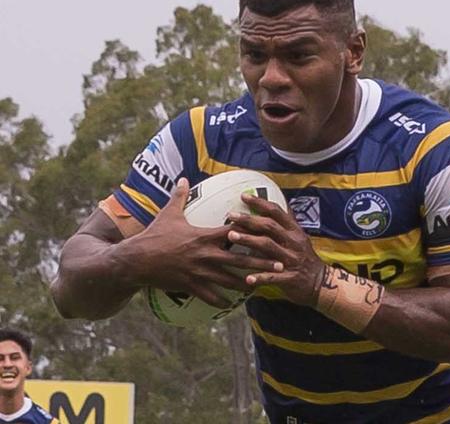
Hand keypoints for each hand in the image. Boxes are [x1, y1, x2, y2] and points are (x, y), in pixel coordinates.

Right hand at [122, 178, 282, 307]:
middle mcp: (206, 255)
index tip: (269, 233)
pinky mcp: (191, 286)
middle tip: (280, 265)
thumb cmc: (154, 235)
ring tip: (264, 286)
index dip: (252, 232)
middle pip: (240, 259)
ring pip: (229, 281)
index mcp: (204, 236)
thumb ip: (179, 196)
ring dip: (248, 284)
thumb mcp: (168, 213)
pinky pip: (210, 296)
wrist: (136, 260)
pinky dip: (222, 301)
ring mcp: (199, 272)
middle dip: (261, 263)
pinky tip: (232, 305)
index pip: (234, 232)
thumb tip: (183, 178)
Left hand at [226, 193, 325, 306]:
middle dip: (249, 220)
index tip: (243, 196)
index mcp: (295, 232)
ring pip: (268, 247)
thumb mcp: (300, 238)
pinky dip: (260, 277)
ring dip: (249, 240)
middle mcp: (294, 243)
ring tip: (231, 236)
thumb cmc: (306, 259)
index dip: (260, 203)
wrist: (322, 283)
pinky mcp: (290, 278)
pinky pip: (273, 277)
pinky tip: (247, 278)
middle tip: (231, 215)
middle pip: (270, 226)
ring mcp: (292, 260)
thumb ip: (288, 224)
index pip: (277, 212)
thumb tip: (279, 205)